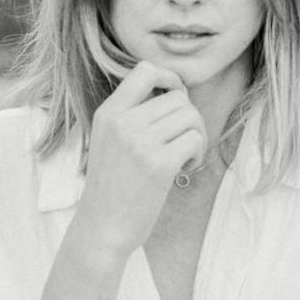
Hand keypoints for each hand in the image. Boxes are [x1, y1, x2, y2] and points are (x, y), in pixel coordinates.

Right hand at [73, 60, 207, 258]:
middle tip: (182, 143)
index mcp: (108, 113)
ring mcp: (140, 143)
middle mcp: (122, 123)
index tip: (174, 103)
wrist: (102, 229)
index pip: (145, 70)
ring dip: (196, 136)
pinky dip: (197, 154)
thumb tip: (176, 94)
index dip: (170, 79)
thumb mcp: (108, 142)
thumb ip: (132, 116)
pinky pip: (195, 140)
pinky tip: (185, 168)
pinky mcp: (158, 165)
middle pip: (178, 97)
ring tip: (183, 157)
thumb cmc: (111, 189)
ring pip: (190, 116)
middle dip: (189, 119)